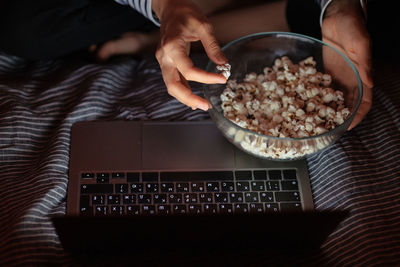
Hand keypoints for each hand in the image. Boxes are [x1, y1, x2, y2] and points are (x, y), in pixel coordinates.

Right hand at [152, 0, 227, 110]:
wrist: (171, 8)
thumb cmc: (185, 13)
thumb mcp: (203, 25)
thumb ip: (213, 46)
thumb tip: (223, 65)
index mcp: (172, 46)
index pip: (189, 70)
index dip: (206, 77)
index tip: (222, 79)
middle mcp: (164, 56)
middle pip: (172, 85)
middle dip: (189, 98)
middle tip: (206, 106)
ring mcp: (163, 61)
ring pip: (171, 86)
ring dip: (185, 98)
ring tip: (202, 105)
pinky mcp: (166, 63)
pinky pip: (173, 80)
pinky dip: (183, 90)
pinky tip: (194, 98)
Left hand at [322, 0, 372, 129]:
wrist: (338, 14)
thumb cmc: (353, 25)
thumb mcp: (361, 42)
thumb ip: (365, 62)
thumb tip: (370, 82)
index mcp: (363, 77)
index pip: (364, 103)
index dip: (357, 117)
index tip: (347, 128)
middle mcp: (350, 81)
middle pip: (347, 106)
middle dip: (338, 119)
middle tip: (325, 131)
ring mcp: (337, 78)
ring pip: (333, 100)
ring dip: (325, 112)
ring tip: (312, 124)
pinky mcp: (326, 73)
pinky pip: (321, 89)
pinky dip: (315, 99)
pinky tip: (304, 107)